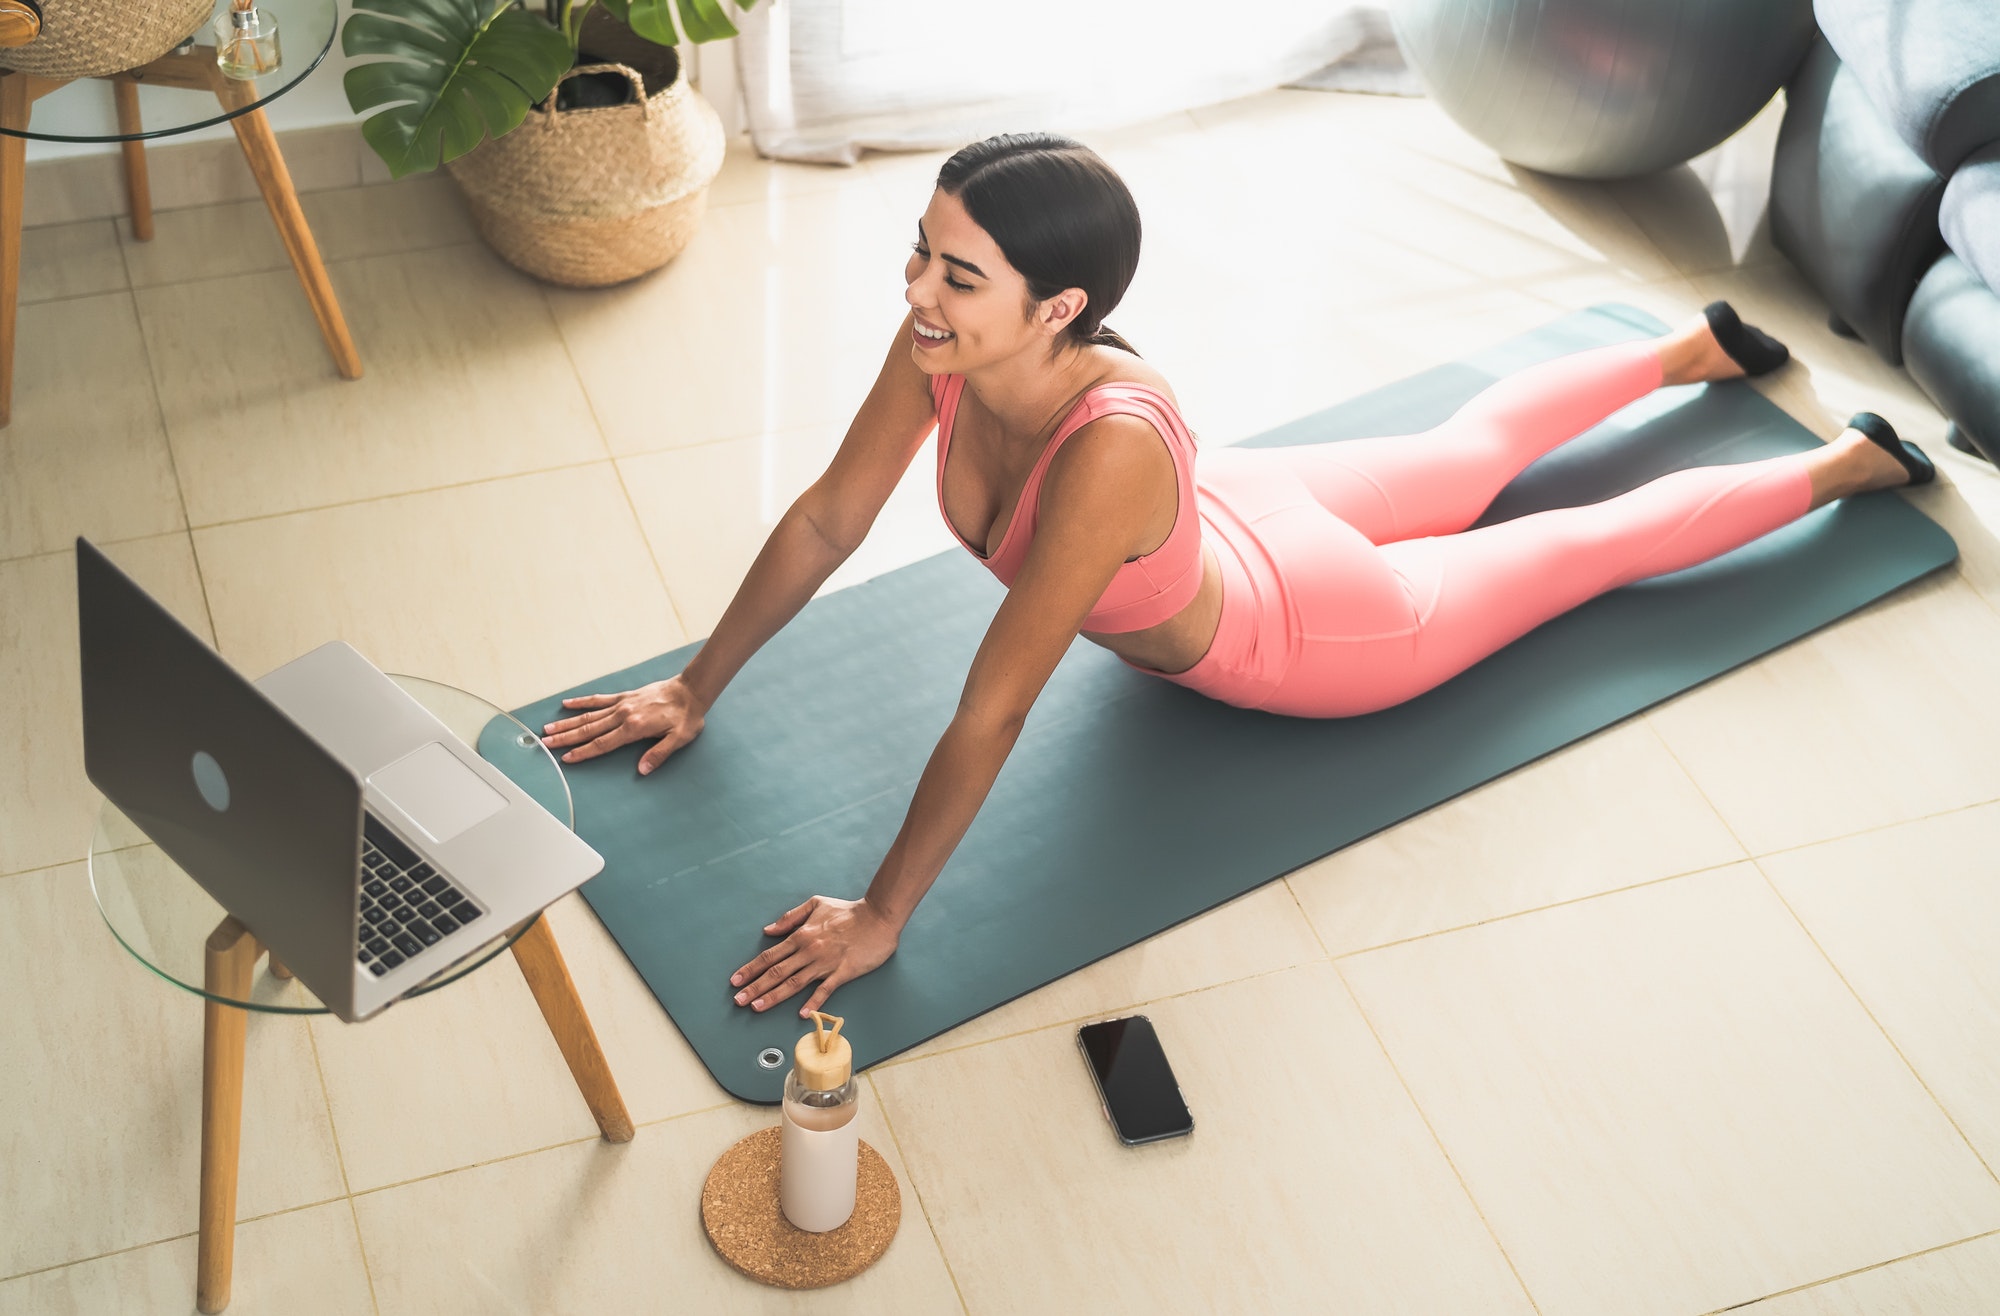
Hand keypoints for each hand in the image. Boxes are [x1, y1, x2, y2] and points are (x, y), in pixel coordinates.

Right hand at [539, 674, 706, 774]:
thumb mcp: (679, 739)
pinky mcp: (625, 696)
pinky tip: (568, 704)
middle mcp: (624, 715)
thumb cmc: (687, 716)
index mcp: (634, 728)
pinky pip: (599, 699)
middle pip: (589, 729)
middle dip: (566, 737)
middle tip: (546, 743)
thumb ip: (659, 754)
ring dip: (568, 722)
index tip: (566, 758)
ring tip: (549, 728)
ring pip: (589, 715)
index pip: (603, 743)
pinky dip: (583, 702)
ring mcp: (622, 704)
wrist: (691, 690)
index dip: (583, 752)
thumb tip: (642, 770)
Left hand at [730, 896, 899, 1015]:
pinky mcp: (843, 973)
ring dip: (774, 996)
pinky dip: (813, 1001)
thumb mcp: (815, 904)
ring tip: (757, 1007)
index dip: (751, 969)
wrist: (878, 917)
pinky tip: (801, 1013)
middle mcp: (809, 951)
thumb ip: (790, 918)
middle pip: (777, 972)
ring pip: (794, 983)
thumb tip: (769, 930)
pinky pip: (825, 990)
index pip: (770, 955)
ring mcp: (826, 963)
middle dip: (755, 987)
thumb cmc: (847, 911)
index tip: (736, 981)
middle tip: (738, 1001)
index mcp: (802, 935)